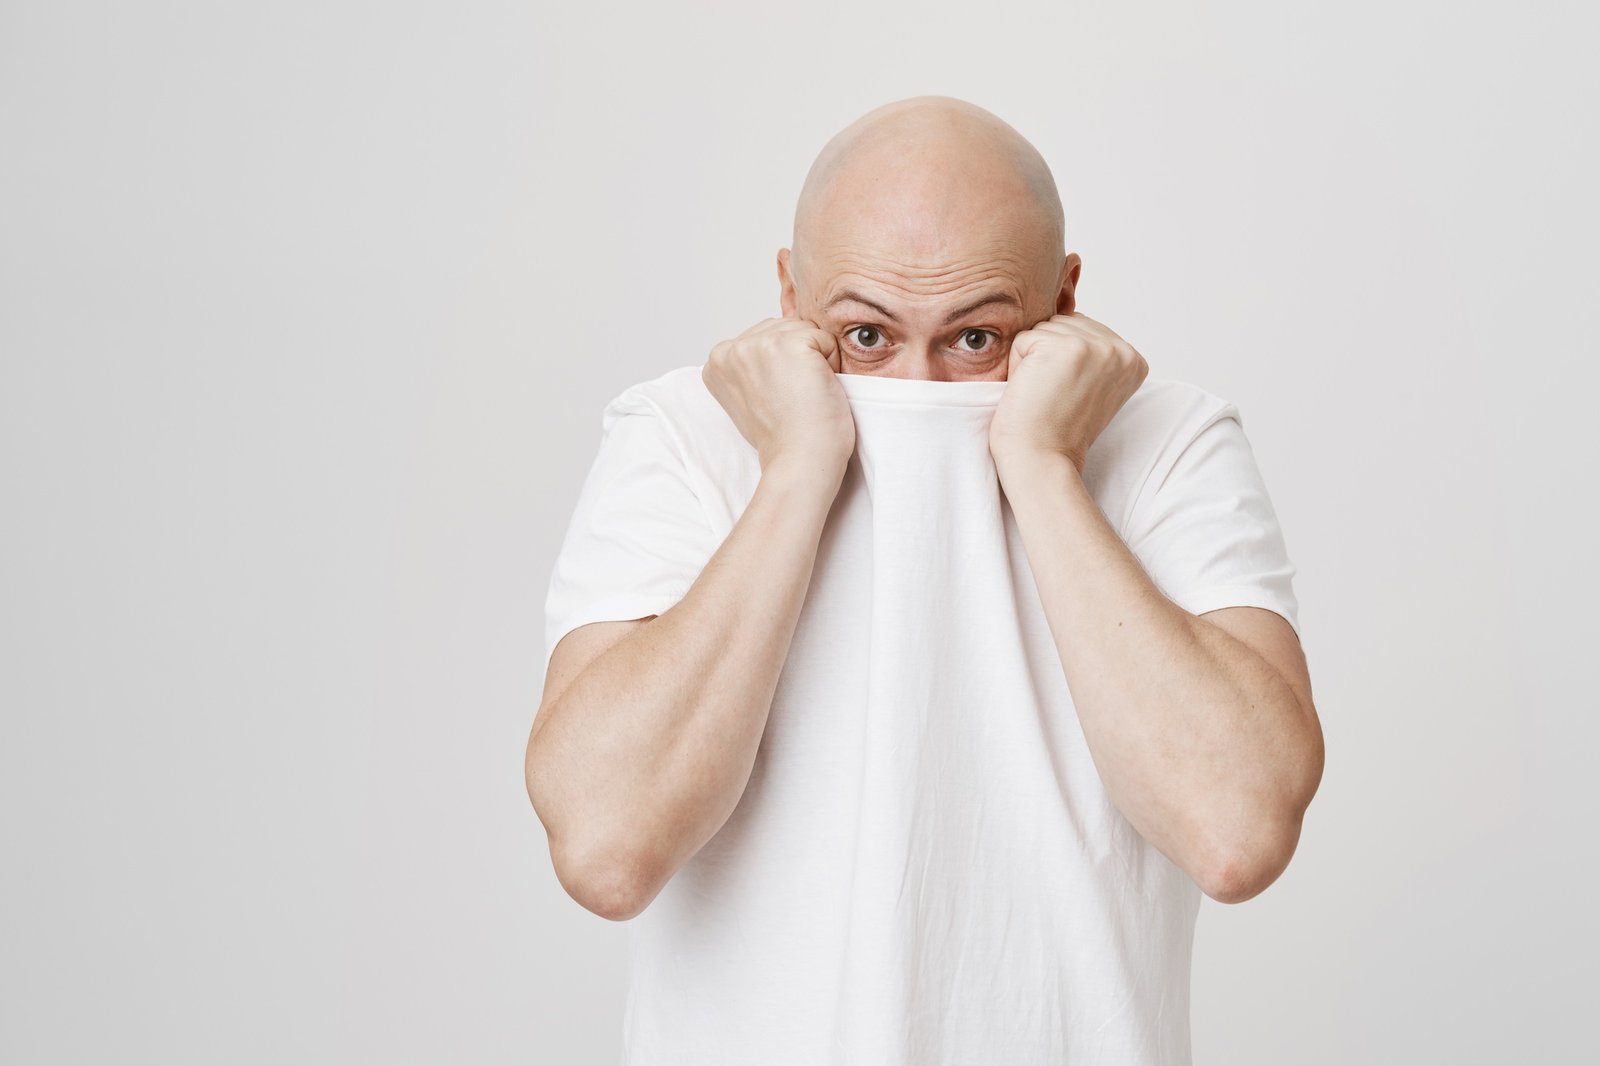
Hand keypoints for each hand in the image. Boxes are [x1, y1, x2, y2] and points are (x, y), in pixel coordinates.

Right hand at [702, 314, 855, 475]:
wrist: (798, 460)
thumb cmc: (783, 436)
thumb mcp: (752, 395)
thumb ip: (753, 364)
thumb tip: (778, 332)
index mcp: (719, 360)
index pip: (766, 336)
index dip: (782, 366)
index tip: (776, 398)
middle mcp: (731, 348)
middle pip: (784, 327)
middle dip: (798, 359)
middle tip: (792, 398)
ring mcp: (758, 343)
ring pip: (805, 329)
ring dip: (815, 360)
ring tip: (802, 393)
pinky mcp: (789, 344)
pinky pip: (826, 338)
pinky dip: (832, 364)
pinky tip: (815, 390)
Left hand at [989, 311, 1148, 473]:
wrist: (1042, 462)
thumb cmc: (1056, 431)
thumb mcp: (1090, 386)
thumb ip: (1092, 352)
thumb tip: (1066, 313)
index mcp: (1132, 360)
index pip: (1081, 330)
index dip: (1062, 363)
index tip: (1069, 397)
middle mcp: (1121, 350)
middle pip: (1062, 324)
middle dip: (1046, 358)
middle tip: (1054, 398)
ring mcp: (1096, 346)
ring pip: (1042, 329)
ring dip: (1032, 361)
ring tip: (1045, 395)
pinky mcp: (1065, 347)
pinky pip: (1023, 339)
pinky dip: (1017, 366)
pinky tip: (1033, 393)